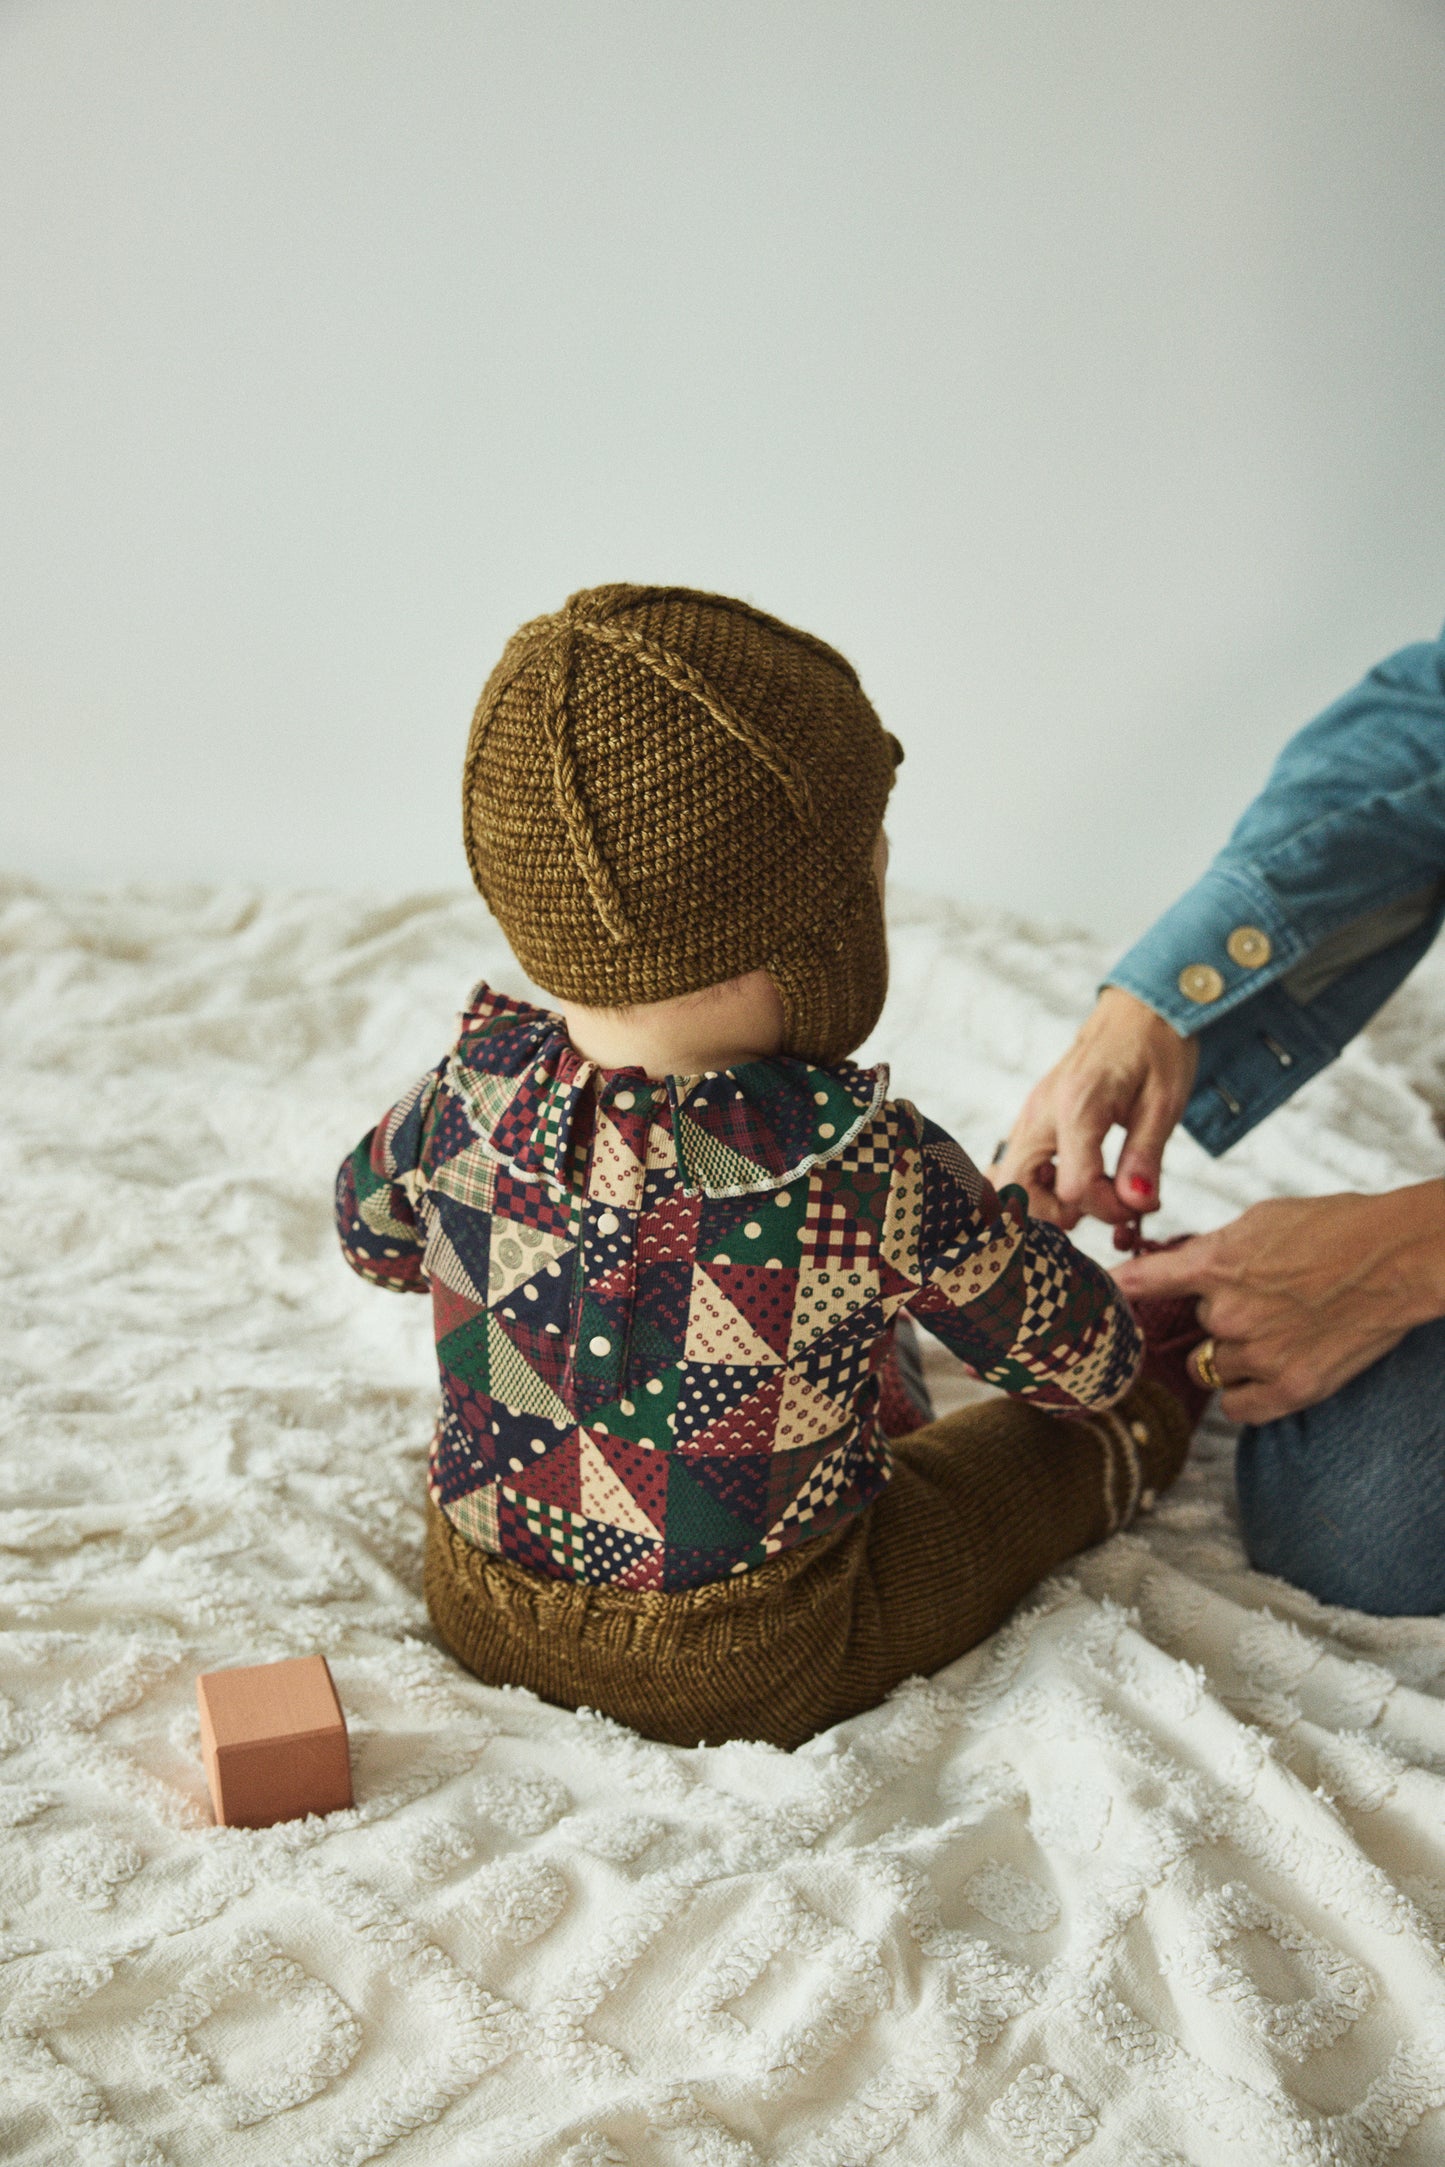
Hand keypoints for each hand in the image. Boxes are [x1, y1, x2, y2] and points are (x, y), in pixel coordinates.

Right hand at [995, 987, 1198, 1227]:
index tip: (1139, 1200)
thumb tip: (1137, 1204)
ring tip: (1092, 1190)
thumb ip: (1146, 1158)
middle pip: (1018, 1189)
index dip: (1109, 1208)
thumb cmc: (1157, 1049)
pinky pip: (1017, 1165)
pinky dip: (1039, 1185)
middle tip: (1103, 1203)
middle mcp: (1041, 1112)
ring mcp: (1030, 1115)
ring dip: (1047, 1201)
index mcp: (1077, 1106)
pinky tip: (1074, 1177)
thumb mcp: (1165, 1104)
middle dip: (1061, 1214)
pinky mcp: (1031, 1119)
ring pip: (1008, 1181)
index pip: (1074, 1188)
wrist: (1139, 1009)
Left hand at [1112, 1184, 1444, 1421]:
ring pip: (1213, 1364)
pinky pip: (1237, 1407)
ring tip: (1281, 1326)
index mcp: (1215, 1262)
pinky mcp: (1289, 1389)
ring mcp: (1257, 1354)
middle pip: (1195, 1323)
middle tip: (1266, 1295)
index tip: (1093, 1303)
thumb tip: (1187, 1269)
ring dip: (1234, 1352)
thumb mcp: (1263, 1220)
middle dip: (1218, 1313)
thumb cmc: (1336, 1227)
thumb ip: (1216, 1250)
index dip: (1116, 1294)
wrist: (1397, 1257)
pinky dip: (1244, 1393)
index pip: (1144, 1283)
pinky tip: (1267, 1372)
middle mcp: (1228, 1312)